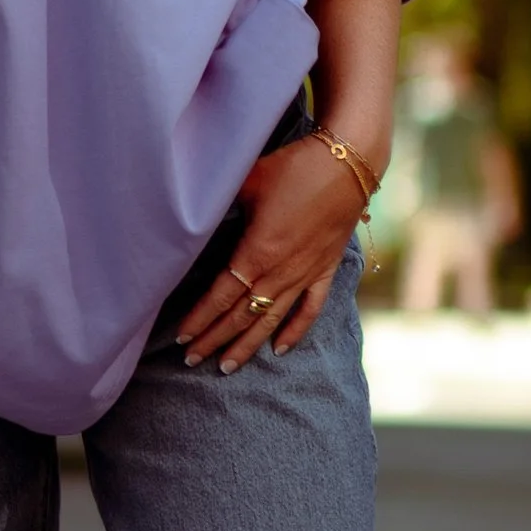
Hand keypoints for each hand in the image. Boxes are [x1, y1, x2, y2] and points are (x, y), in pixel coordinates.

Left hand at [176, 136, 370, 373]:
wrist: (348, 164)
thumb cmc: (294, 167)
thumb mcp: (249, 181)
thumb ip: (222, 203)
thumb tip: (195, 214)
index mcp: (258, 252)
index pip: (221, 296)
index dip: (200, 318)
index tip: (182, 337)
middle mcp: (280, 271)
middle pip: (241, 315)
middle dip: (215, 339)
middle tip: (191, 359)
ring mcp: (305, 274)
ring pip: (271, 320)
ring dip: (247, 345)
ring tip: (226, 366)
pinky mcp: (325, 270)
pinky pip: (309, 309)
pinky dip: (294, 331)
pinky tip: (279, 349)